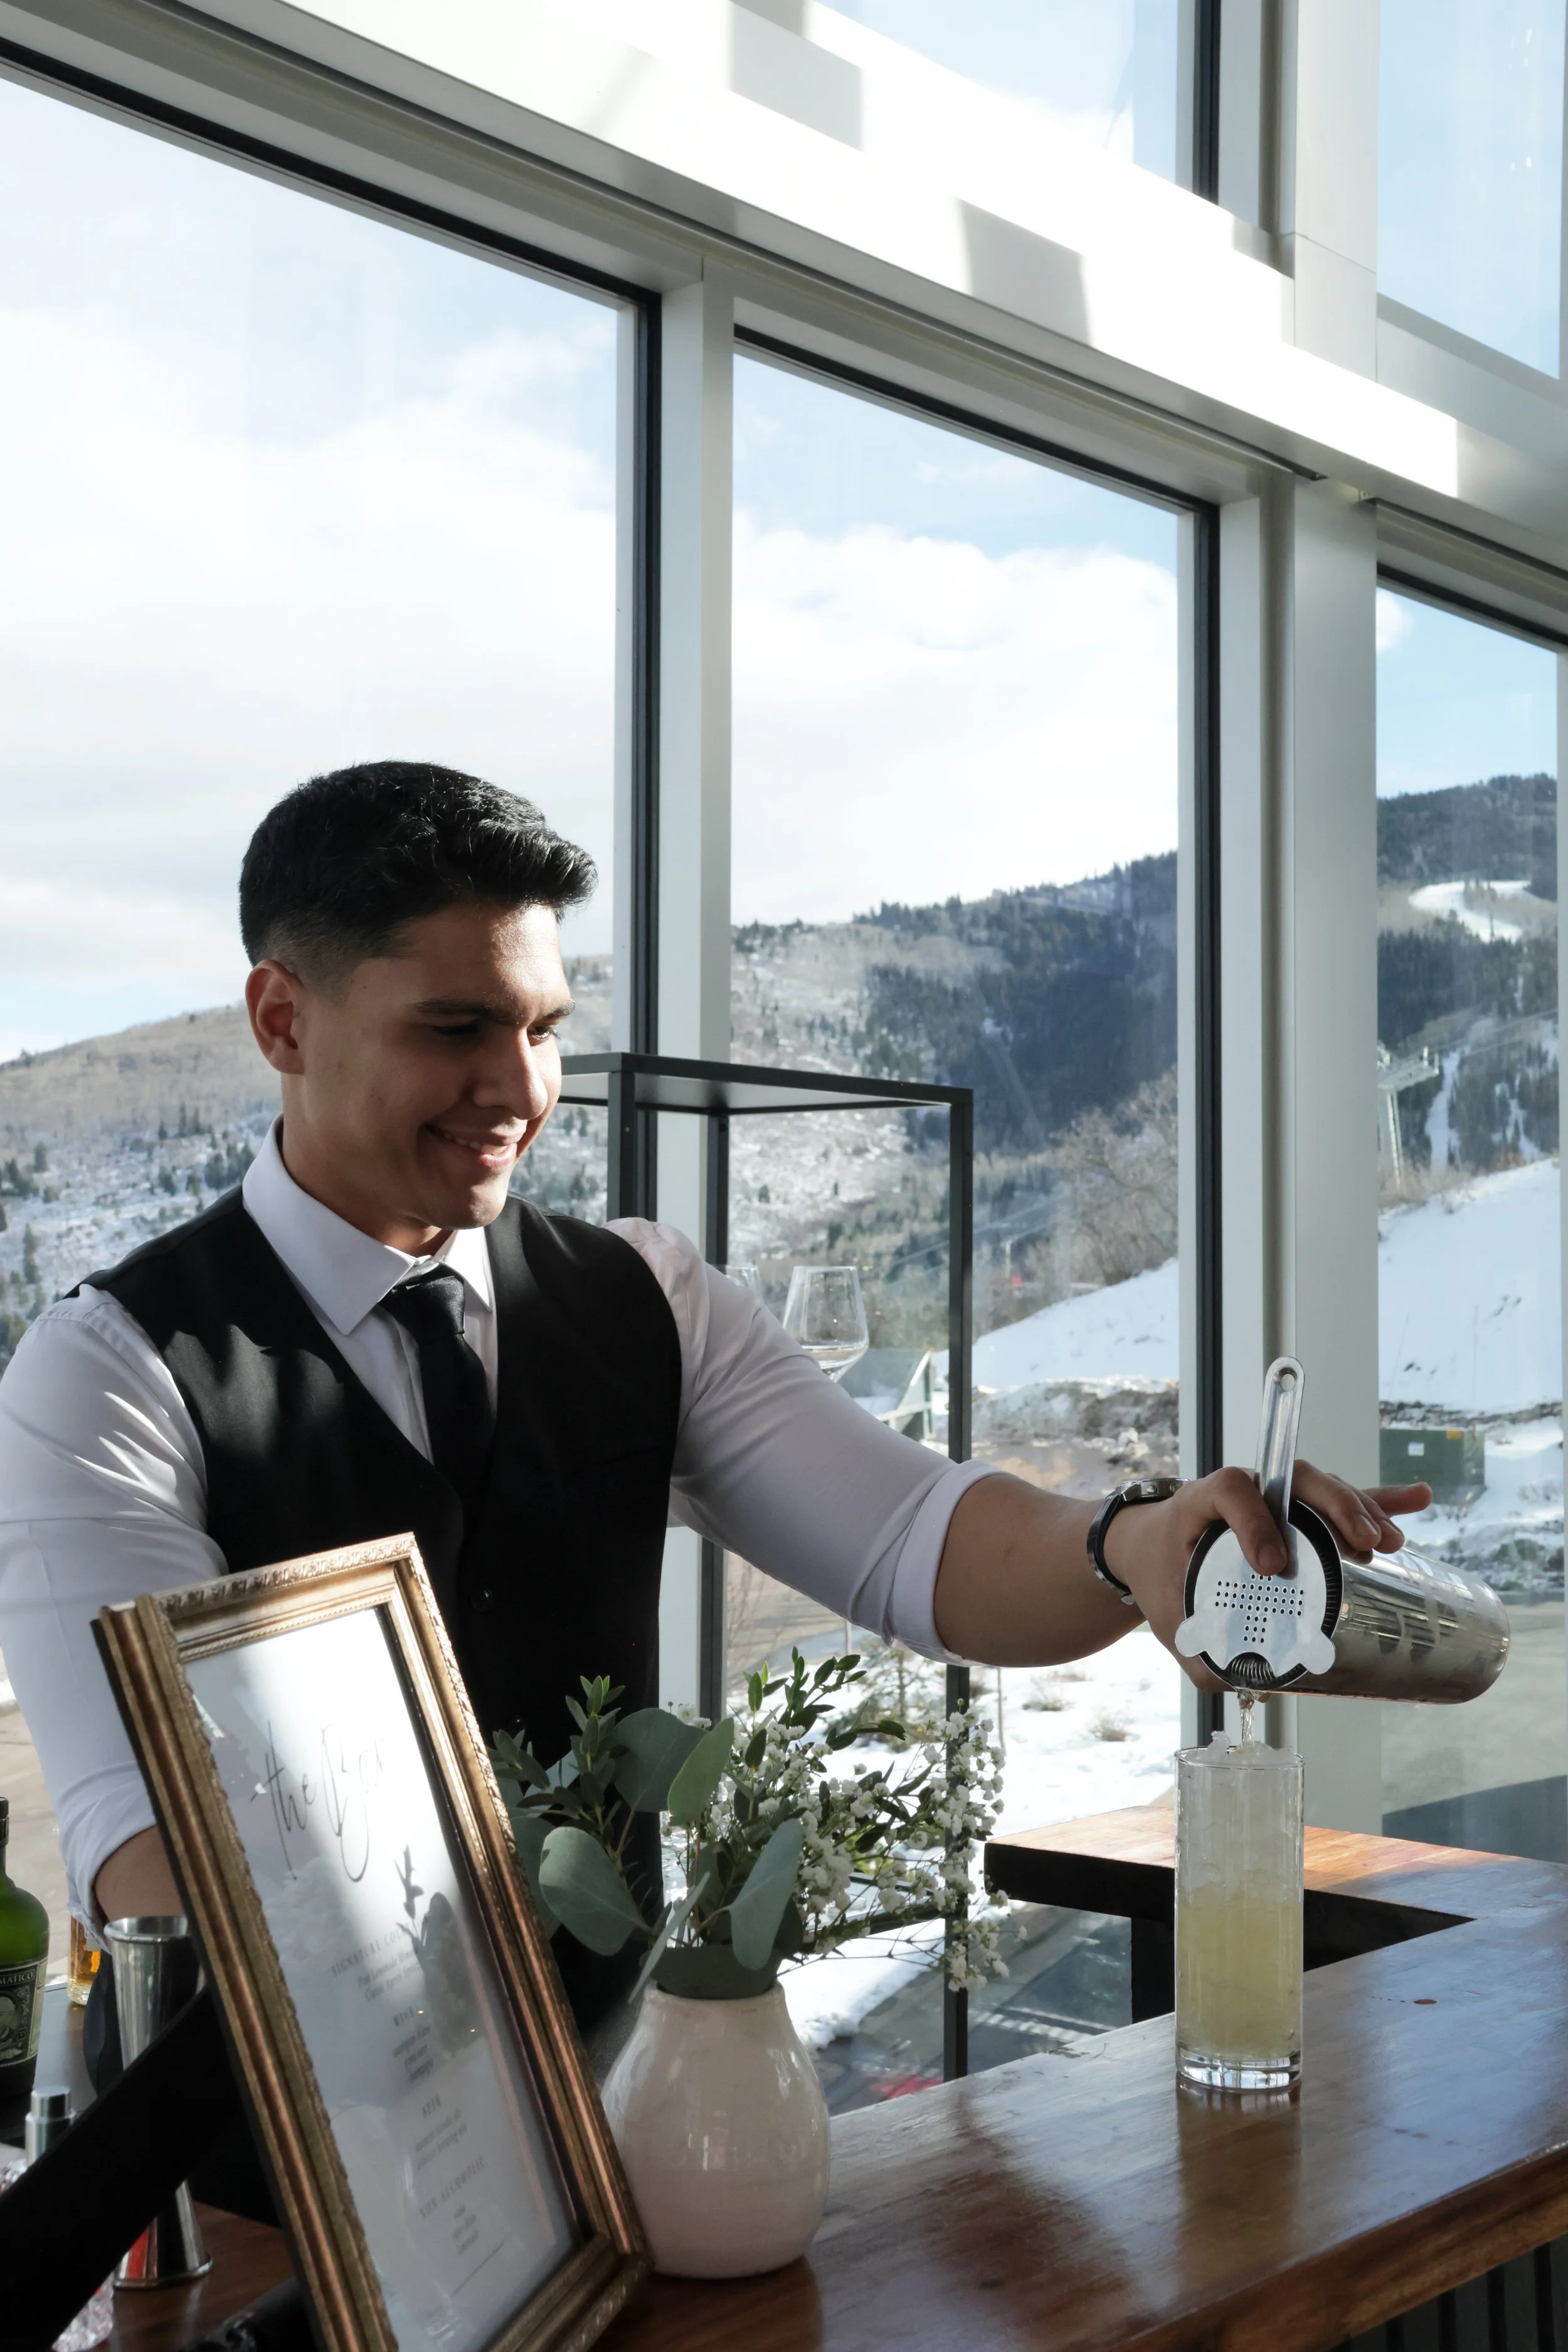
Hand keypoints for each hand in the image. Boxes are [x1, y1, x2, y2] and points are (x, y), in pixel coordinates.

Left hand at [1103, 1462, 1433, 1690]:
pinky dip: (1379, 1499)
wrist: (1149, 1546)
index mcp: (1200, 1504)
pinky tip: (1417, 1498)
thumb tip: (1251, 1690)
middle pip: (1293, 1478)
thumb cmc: (1160, 1574)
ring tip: (1389, 1541)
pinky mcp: (1297, 1512)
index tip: (1271, 1565)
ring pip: (1320, 1487)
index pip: (1231, 1490)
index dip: (1253, 1518)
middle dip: (1334, 1505)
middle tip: (1363, 1542)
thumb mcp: (1169, 1614)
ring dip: (1361, 1507)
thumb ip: (1199, 1653)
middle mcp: (1244, 1491)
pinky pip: (1339, 1500)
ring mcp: (1275, 1497)